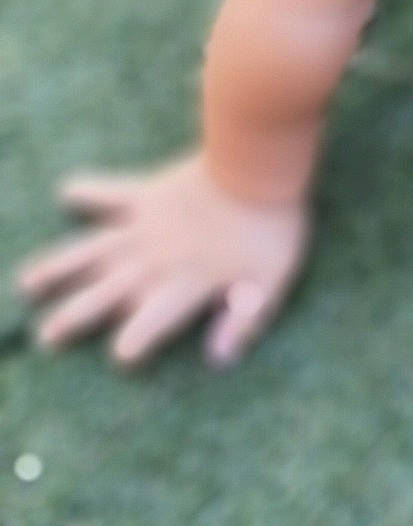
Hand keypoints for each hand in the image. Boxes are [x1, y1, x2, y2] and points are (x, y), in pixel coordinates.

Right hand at [13, 151, 309, 366]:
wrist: (259, 165)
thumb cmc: (272, 226)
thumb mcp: (270, 282)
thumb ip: (243, 321)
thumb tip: (218, 360)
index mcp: (185, 285)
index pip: (151, 323)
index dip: (135, 342)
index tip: (120, 356)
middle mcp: (155, 261)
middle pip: (106, 293)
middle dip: (75, 316)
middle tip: (46, 336)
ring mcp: (146, 226)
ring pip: (92, 251)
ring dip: (60, 267)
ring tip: (26, 282)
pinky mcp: (148, 192)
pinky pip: (111, 192)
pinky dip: (89, 190)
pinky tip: (67, 191)